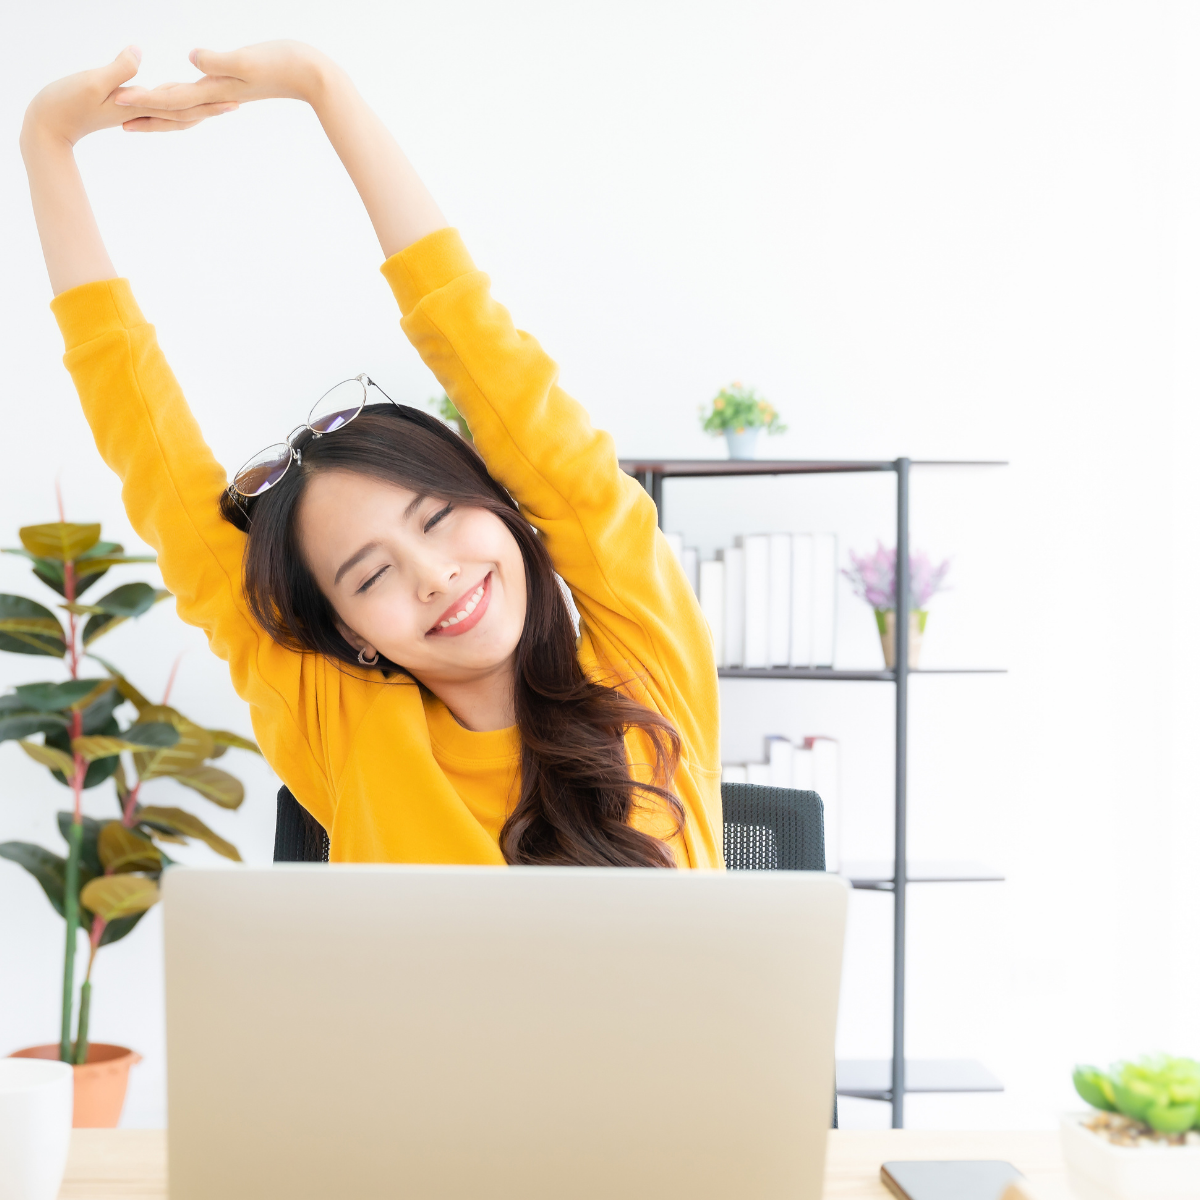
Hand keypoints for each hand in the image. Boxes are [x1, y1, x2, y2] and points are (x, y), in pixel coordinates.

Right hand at [21, 46, 237, 148]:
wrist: (45, 126)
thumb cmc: (64, 103)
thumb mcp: (92, 82)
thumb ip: (118, 69)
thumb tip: (139, 52)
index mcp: (141, 107)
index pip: (182, 105)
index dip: (208, 101)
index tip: (233, 99)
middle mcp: (143, 113)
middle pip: (184, 112)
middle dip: (211, 109)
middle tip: (238, 103)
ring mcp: (133, 112)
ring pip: (172, 113)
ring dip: (196, 110)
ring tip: (216, 104)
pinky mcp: (123, 108)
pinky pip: (156, 109)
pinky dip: (172, 107)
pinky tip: (176, 102)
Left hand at [114, 41, 333, 122]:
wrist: (312, 76)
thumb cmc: (284, 64)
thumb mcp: (248, 59)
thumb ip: (219, 61)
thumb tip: (192, 60)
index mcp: (216, 90)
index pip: (173, 97)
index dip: (144, 99)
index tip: (117, 101)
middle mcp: (217, 95)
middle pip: (174, 109)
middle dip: (144, 112)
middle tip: (113, 112)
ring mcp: (224, 92)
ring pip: (185, 105)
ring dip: (159, 109)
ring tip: (136, 108)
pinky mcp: (232, 86)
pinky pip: (199, 96)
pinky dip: (182, 98)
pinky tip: (176, 91)